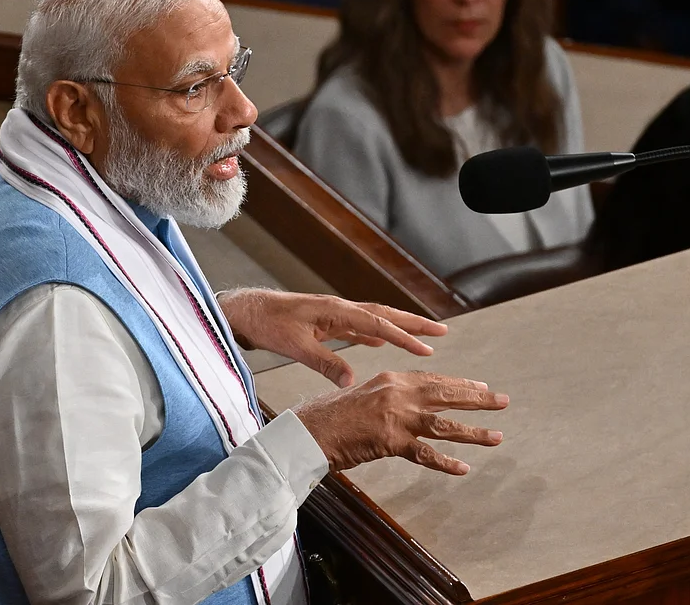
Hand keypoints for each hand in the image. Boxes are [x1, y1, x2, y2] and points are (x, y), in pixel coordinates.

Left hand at [217, 289, 446, 386]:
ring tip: (423, 336)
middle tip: (442, 331)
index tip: (426, 348)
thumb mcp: (296, 347)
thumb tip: (352, 381)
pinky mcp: (326, 321)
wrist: (247, 311)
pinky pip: (359, 326)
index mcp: (335, 311)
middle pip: (384, 314)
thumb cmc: (268, 325)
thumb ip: (325, 362)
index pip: (377, 323)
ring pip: (375, 319)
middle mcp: (340, 308)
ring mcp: (334, 313)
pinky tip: (382, 342)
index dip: (403, 336)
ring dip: (399, 326)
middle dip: (414, 323)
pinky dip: (376, 333)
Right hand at [292, 371, 507, 475]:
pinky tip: (463, 468)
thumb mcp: (361, 394)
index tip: (480, 386)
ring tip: (497, 437)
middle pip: (446, 395)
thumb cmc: (328, 415)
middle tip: (502, 401)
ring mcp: (396, 417)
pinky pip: (426, 454)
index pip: (433, 380)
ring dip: (473, 432)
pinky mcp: (391, 441)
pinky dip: (446, 463)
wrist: (308, 430)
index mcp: (390, 379)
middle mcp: (398, 394)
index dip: (459, 384)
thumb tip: (406, 403)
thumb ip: (387, 397)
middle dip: (477, 399)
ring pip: (444, 424)